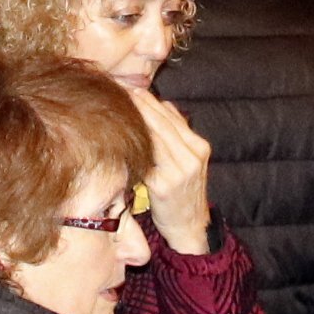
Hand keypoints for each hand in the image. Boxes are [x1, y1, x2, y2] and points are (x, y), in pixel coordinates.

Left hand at [129, 86, 214, 255]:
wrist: (190, 226)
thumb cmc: (183, 192)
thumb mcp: (189, 160)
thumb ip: (179, 132)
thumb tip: (165, 103)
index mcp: (199, 146)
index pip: (171, 116)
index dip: (150, 101)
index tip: (131, 87)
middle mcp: (192, 156)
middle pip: (161, 123)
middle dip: (139, 105)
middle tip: (118, 90)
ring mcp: (179, 171)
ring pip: (152, 138)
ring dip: (133, 121)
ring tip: (115, 107)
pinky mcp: (163, 186)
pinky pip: (144, 161)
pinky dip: (131, 148)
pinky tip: (116, 138)